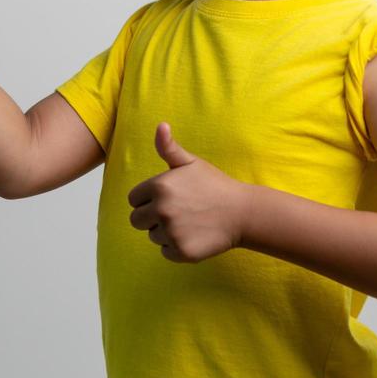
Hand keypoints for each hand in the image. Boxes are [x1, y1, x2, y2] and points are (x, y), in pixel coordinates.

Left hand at [127, 122, 251, 262]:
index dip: (148, 199)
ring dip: (166, 232)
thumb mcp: (192, 162)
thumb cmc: (215, 185)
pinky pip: (165, 252)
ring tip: (190, 222)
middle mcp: (161, 209)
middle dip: (152, 217)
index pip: (134, 199)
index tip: (169, 198)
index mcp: (159, 186)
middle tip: (178, 212)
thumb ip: (169, 148)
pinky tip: (194, 235)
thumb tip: (160, 125)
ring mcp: (171, 232)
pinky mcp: (181, 251)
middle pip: (136, 220)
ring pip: (152, 236)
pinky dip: (176, 247)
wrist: (243, 213)